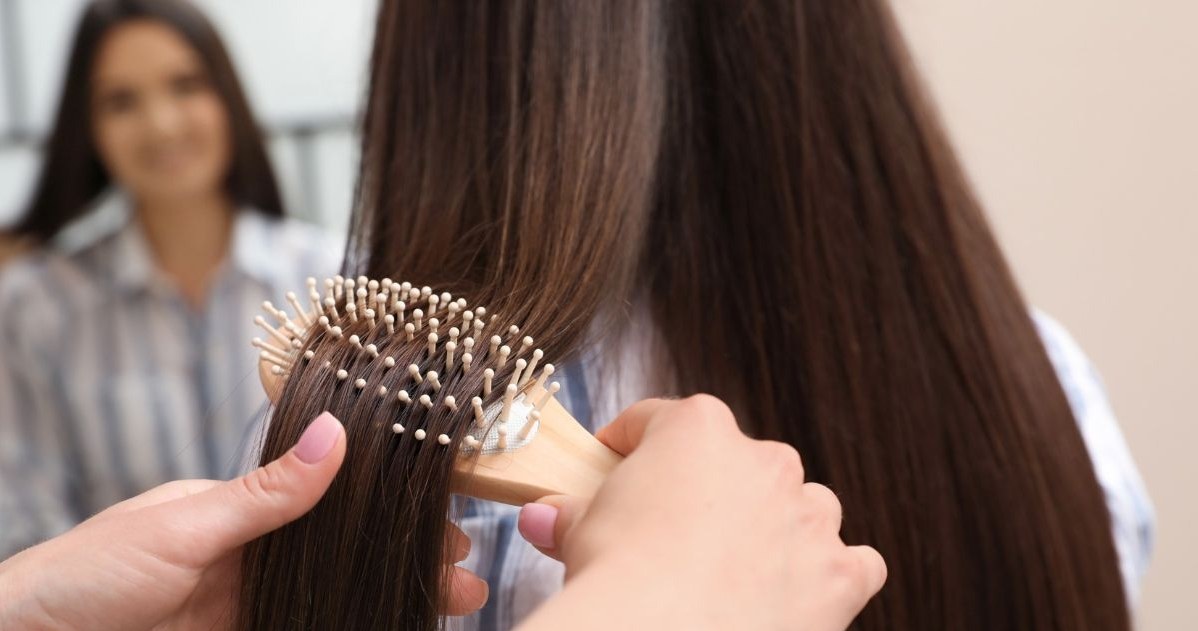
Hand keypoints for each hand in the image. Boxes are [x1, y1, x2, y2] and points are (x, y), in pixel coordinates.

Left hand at [0, 412, 486, 629]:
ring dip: (396, 593)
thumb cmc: (87, 572)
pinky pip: (311, 623)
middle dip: (410, 555)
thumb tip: (336, 433)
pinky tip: (395, 620)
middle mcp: (251, 549)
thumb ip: (266, 494)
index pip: (331, 495)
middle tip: (466, 570)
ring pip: (339, 590)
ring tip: (454, 600)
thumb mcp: (185, 525)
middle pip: (347, 546)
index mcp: (238, 505)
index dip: (389, 502)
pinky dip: (355, 619)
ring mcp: (247, 598)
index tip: (442, 510)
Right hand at [516, 395, 885, 630]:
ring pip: (806, 506)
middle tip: (673, 532)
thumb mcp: (578, 529)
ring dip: (781, 527)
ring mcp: (808, 515)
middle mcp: (764, 459)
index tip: (614, 465)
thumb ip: (570, 513)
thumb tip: (543, 518)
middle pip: (740, 463)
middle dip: (712, 492)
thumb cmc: (618, 571)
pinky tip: (805, 589)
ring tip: (743, 564)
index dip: (628, 445)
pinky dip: (834, 573)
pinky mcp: (839, 573)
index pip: (656, 421)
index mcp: (698, 429)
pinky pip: (855, 562)